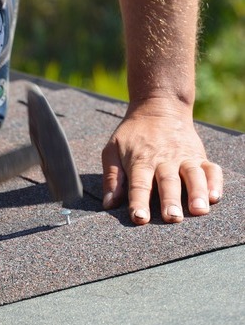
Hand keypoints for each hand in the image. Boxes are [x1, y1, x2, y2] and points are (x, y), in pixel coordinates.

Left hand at [101, 99, 222, 223]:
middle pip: (168, 182)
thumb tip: (109, 204)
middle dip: (170, 201)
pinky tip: (214, 197)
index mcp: (140, 161)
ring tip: (198, 210)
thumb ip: (112, 178)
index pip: (138, 184)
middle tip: (172, 218)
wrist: (158, 107)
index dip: (138, 202)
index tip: (139, 218)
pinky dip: (215, 182)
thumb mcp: (112, 150)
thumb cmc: (132, 134)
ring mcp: (184, 157)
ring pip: (192, 175)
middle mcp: (164, 160)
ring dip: (196, 192)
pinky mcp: (199, 155)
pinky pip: (211, 169)